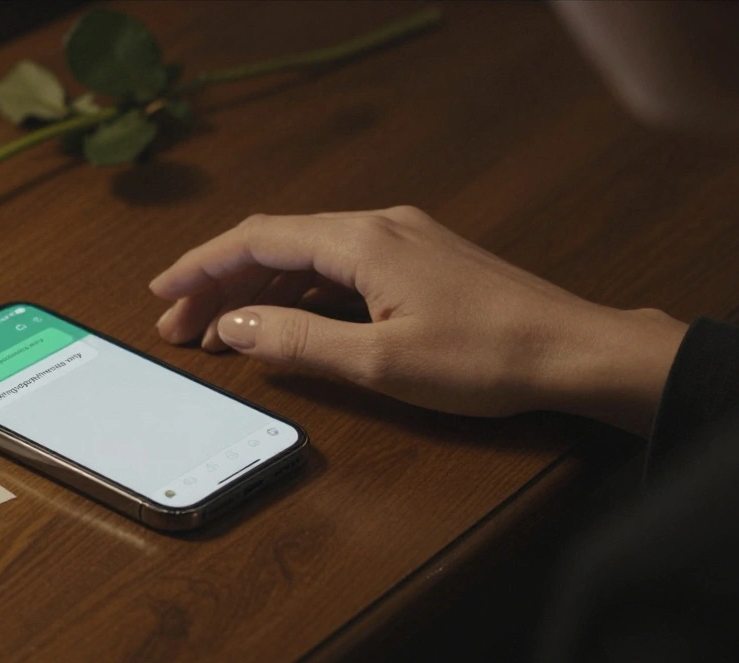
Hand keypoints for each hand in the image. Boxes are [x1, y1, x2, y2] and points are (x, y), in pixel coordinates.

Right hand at [150, 207, 687, 435]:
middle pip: (276, 244)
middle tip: (180, 325)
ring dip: (258, 290)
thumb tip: (233, 326)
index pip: (257, 239)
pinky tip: (285, 320)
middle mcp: (378, 225)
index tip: (162, 292)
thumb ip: (297, 340)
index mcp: (362, 240)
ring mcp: (402, 239)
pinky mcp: (419, 261)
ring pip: (307, 256)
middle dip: (220, 283)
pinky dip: (299, 292)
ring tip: (221, 332)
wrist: (576, 352)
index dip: (201, 265)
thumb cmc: (488, 358)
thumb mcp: (379, 361)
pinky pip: (339, 267)